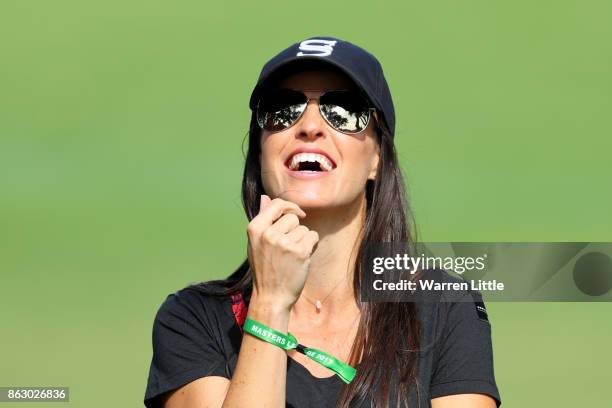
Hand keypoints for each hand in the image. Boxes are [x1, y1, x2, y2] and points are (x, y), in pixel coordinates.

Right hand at [246, 195, 318, 311]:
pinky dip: (311, 245)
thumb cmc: (264, 268)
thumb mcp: (256, 243)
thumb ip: (263, 219)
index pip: (276, 204)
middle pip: (293, 217)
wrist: (271, 296)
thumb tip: (265, 197)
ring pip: (304, 228)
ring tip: (293, 255)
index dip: (289, 206)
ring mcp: (284, 243)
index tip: (297, 213)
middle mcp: (268, 234)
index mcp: (255, 229)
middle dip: (295, 229)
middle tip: (288, 247)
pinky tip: (302, 257)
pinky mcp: (299, 252)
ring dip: (303, 239)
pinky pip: (312, 236)